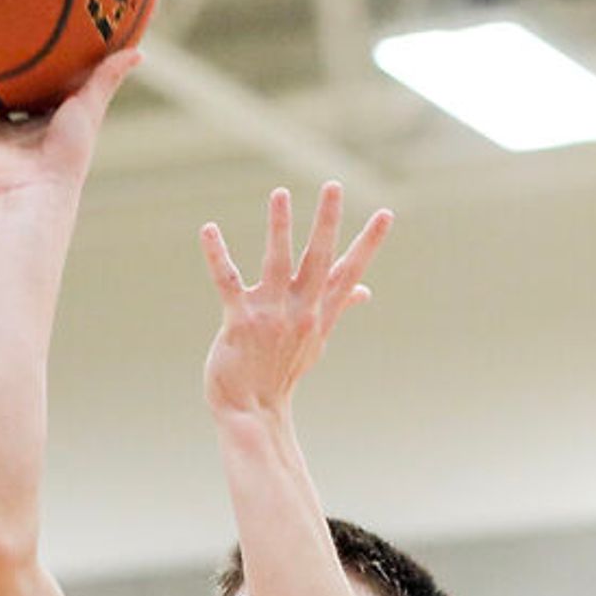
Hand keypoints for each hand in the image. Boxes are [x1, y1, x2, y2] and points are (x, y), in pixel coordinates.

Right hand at [0, 50, 142, 201]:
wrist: (37, 189)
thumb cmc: (69, 151)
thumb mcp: (90, 106)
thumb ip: (108, 77)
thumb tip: (140, 51)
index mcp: (56, 114)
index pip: (55, 82)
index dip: (54, 62)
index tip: (48, 33)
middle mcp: (29, 121)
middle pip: (19, 91)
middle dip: (13, 71)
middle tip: (1, 35)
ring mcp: (4, 132)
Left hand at [200, 181, 390, 423]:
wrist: (253, 409)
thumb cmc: (282, 370)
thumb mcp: (316, 339)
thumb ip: (337, 307)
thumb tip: (364, 291)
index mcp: (319, 313)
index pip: (349, 272)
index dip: (368, 243)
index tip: (386, 214)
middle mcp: (300, 311)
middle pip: (318, 259)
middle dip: (326, 222)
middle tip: (333, 186)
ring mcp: (270, 315)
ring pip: (277, 263)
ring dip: (279, 228)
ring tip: (281, 193)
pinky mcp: (239, 321)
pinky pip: (227, 281)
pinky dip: (217, 255)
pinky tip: (209, 229)